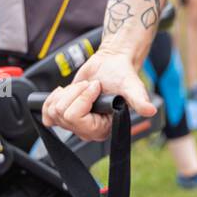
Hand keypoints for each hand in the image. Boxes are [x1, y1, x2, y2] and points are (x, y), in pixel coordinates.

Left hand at [41, 50, 155, 140]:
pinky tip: (66, 92)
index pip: (76, 118)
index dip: (82, 99)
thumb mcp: (132, 86)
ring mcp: (74, 124)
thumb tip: (149, 110)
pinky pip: (46, 113)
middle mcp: (88, 131)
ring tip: (83, 88)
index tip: (96, 88)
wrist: (110, 65)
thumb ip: (139, 99)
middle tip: (90, 86)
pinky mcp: (63, 116)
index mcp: (103, 129)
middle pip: (62, 114)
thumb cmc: (122, 75)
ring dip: (67, 92)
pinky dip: (53, 98)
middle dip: (74, 93)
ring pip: (54, 110)